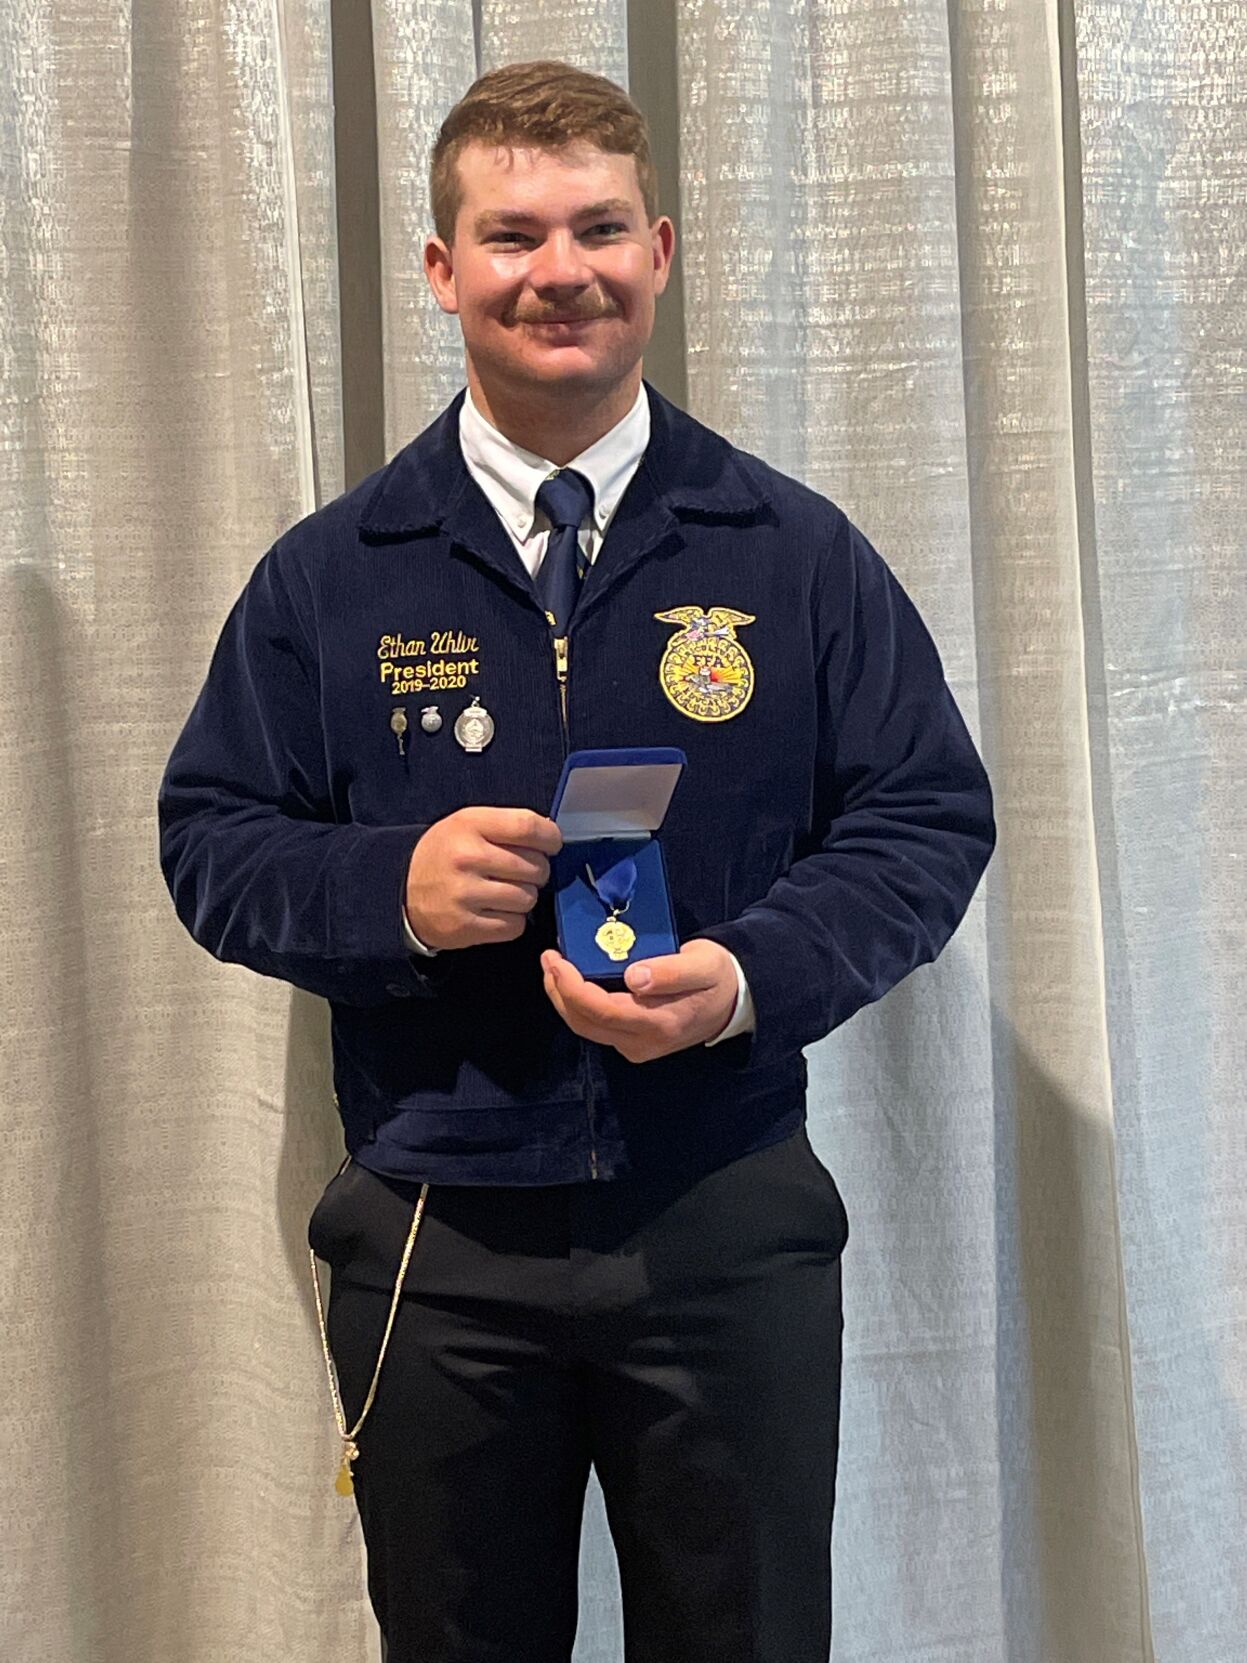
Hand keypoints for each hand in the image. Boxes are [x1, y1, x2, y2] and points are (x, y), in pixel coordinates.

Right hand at [405, 806, 562, 949]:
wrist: (401, 890)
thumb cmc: (445, 854)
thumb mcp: (467, 824)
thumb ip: (506, 825)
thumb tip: (550, 836)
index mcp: (469, 824)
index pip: (528, 826)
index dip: (550, 838)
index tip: (551, 845)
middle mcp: (467, 857)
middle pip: (535, 866)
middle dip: (537, 871)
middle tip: (521, 873)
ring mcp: (465, 894)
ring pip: (528, 898)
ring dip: (524, 897)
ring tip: (505, 892)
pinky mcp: (465, 926)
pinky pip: (515, 925)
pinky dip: (512, 921)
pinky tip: (496, 911)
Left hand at [540, 939, 738, 1062]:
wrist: (733, 1002)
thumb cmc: (717, 977)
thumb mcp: (703, 965)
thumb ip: (671, 972)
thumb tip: (633, 977)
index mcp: (660, 1023)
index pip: (602, 1010)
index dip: (572, 987)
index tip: (557, 960)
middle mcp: (643, 1042)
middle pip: (585, 1023)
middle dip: (559, 991)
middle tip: (549, 958)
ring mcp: (636, 1046)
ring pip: (586, 1028)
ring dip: (563, 998)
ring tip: (554, 967)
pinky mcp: (633, 1042)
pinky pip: (596, 1026)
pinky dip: (577, 1003)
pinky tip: (572, 981)